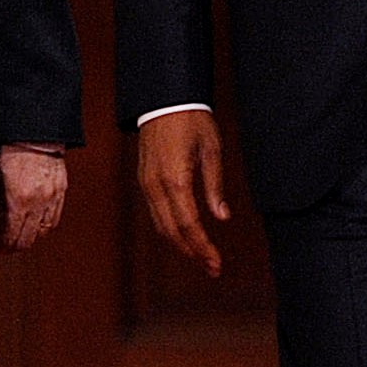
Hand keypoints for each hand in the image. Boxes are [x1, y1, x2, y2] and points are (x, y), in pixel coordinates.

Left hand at [0, 146, 68, 254]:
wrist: (34, 133)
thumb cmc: (10, 150)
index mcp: (17, 199)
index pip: (8, 237)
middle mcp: (37, 202)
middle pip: (24, 240)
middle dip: (10, 248)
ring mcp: (51, 198)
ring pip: (40, 233)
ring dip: (27, 239)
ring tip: (15, 241)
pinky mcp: (60, 192)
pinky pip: (53, 221)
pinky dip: (42, 228)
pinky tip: (32, 228)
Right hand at [138, 109, 229, 276]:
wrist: (165, 98)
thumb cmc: (191, 119)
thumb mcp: (212, 150)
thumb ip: (215, 187)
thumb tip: (222, 217)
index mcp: (175, 179)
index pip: (189, 225)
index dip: (203, 248)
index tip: (216, 263)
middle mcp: (155, 186)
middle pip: (172, 231)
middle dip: (192, 253)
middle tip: (212, 268)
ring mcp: (146, 183)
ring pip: (160, 225)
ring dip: (180, 245)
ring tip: (201, 257)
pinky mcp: (144, 180)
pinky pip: (155, 213)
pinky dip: (169, 229)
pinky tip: (184, 235)